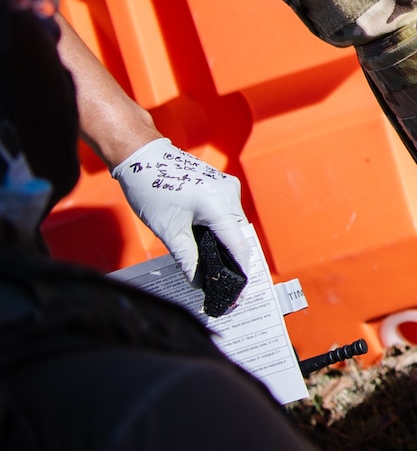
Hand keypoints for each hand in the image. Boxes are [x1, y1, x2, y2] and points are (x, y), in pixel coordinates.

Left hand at [112, 138, 262, 289]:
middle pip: (239, 236)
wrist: (144, 157)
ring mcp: (228, 188)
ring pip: (234, 225)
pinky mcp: (222, 186)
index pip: (238, 246)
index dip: (239, 271)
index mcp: (220, 205)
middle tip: (222, 285)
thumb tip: (198, 281)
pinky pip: (228, 214)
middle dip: (232, 261)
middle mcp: (231, 194)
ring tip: (214, 268)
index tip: (236, 293)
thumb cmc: (153, 188)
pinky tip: (209, 244)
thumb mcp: (168, 230)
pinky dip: (221, 231)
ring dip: (226, 246)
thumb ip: (187, 258)